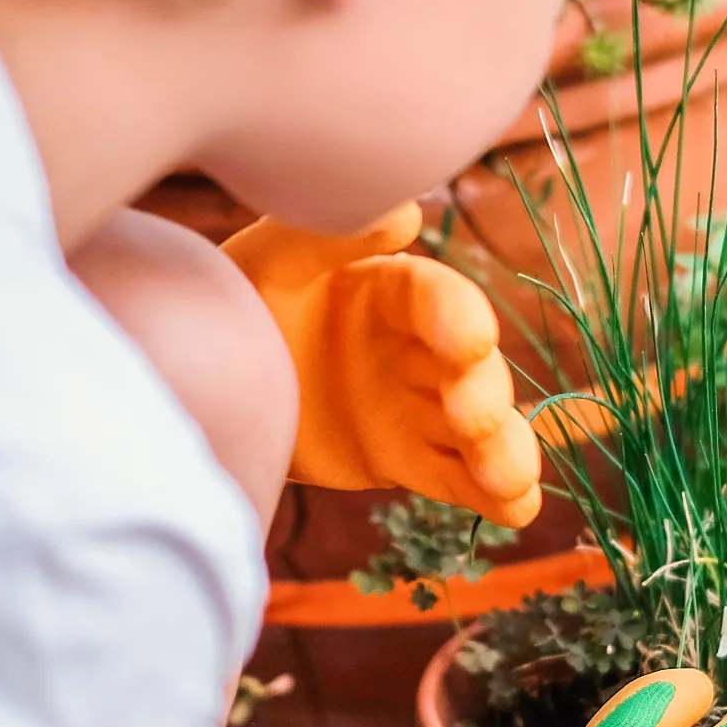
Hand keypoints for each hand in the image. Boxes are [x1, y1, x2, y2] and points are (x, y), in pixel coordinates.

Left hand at [222, 206, 541, 527]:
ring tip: (510, 482)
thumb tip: (405, 216)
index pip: (435, 299)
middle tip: (474, 419)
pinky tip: (516, 510)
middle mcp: (418, 348)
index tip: (471, 338)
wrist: (210, 381)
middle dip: (481, 394)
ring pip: (475, 430)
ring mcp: (418, 407)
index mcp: (391, 292)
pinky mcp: (408, 458)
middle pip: (468, 370)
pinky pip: (454, 477)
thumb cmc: (237, 303)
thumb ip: (327, 237)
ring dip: (500, 452)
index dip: (457, 317)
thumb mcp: (271, 263)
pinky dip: (490, 494)